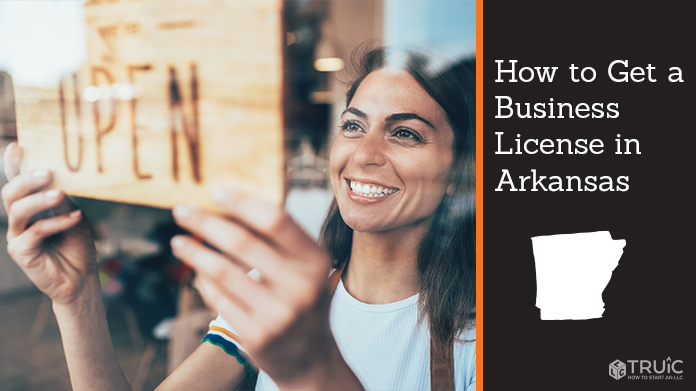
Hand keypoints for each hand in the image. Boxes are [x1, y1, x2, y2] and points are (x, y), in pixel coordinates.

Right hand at [2, 142, 96, 304]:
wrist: (82, 278)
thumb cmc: (76, 244)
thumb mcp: (74, 215)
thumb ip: (63, 199)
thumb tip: (59, 176)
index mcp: (31, 205)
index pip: (18, 181)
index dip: (14, 164)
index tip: (17, 146)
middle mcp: (19, 219)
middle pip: (10, 193)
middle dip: (26, 179)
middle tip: (47, 172)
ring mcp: (17, 235)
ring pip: (18, 210)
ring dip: (39, 199)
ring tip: (60, 193)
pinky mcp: (21, 252)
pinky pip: (35, 232)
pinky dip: (56, 223)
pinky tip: (75, 218)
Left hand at [170, 189, 344, 386]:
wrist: (311, 360)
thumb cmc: (303, 302)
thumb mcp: (306, 270)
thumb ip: (279, 242)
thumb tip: (230, 207)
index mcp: (316, 261)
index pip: (276, 220)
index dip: (242, 203)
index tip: (214, 192)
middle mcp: (301, 286)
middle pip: (243, 241)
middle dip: (206, 222)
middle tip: (181, 210)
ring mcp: (278, 313)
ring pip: (222, 271)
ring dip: (194, 252)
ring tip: (178, 241)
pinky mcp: (256, 334)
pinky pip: (218, 298)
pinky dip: (202, 280)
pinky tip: (195, 272)